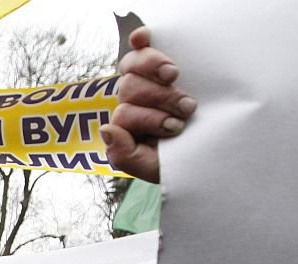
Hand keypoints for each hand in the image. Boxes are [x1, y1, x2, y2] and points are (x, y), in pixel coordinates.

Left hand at [100, 27, 196, 182]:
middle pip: (129, 89)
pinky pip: (139, 46)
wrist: (214, 146)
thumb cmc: (180, 157)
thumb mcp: (151, 167)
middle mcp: (132, 100)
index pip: (124, 115)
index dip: (149, 119)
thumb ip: (123, 155)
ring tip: (178, 79)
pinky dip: (138, 40)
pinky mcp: (158, 62)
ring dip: (159, 72)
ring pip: (134, 65)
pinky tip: (142, 37)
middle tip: (187, 109)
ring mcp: (145, 79)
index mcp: (127, 125)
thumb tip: (107, 129)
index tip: (176, 128)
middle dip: (161, 99)